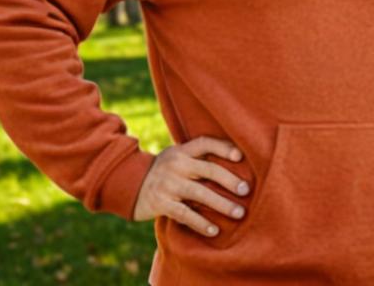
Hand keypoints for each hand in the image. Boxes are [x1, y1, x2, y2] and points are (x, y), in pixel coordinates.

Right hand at [132, 136, 249, 237]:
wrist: (128, 185)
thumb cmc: (164, 172)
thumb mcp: (176, 158)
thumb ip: (197, 160)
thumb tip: (235, 165)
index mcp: (181, 151)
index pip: (205, 143)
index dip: (223, 147)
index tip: (241, 157)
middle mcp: (175, 164)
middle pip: (208, 169)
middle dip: (230, 180)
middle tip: (246, 190)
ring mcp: (167, 184)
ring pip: (200, 193)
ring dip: (222, 204)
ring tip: (239, 213)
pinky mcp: (160, 203)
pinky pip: (185, 214)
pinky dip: (200, 223)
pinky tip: (214, 230)